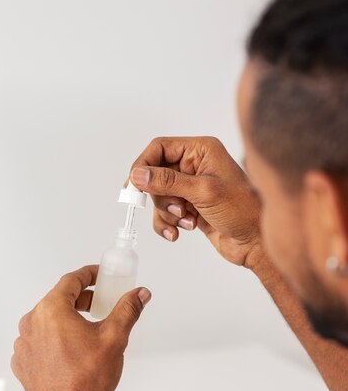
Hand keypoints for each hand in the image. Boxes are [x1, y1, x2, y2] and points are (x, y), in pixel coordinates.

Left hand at [11, 265, 150, 390]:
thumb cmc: (88, 381)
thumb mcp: (114, 338)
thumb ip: (127, 310)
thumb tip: (140, 295)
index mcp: (51, 310)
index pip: (70, 280)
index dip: (89, 274)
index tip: (99, 275)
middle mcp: (31, 323)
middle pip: (58, 300)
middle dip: (81, 298)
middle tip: (100, 302)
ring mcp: (24, 344)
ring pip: (48, 321)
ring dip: (67, 319)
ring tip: (88, 330)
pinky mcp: (23, 362)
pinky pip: (39, 341)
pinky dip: (55, 338)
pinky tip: (73, 350)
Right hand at [130, 137, 261, 268]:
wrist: (257, 242)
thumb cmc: (242, 211)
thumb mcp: (203, 192)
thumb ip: (168, 181)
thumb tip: (137, 175)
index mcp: (201, 150)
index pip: (160, 147)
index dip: (144, 165)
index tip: (133, 185)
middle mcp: (195, 165)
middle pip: (156, 174)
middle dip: (161, 196)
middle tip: (176, 209)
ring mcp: (192, 187)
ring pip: (158, 196)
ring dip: (166, 212)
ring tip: (186, 222)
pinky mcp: (190, 206)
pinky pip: (165, 212)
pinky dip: (167, 223)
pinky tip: (179, 232)